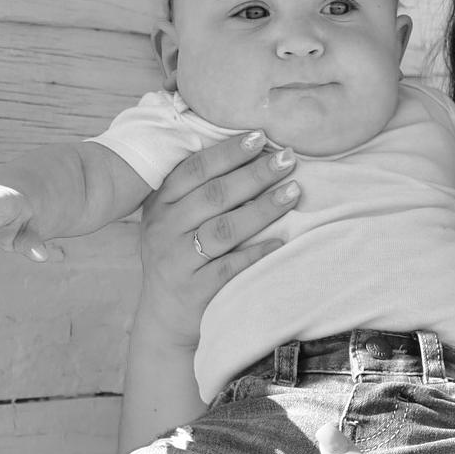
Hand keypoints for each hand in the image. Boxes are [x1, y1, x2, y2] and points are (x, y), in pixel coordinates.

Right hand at [136, 131, 300, 347]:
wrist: (163, 316)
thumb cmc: (179, 258)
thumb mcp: (174, 221)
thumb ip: (197, 191)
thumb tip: (251, 155)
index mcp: (161, 204)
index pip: (195, 169)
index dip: (228, 152)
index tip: (260, 137)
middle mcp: (164, 228)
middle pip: (214, 195)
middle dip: (255, 174)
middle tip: (287, 159)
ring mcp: (176, 260)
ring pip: (224, 229)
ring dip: (262, 209)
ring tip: (293, 192)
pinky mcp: (192, 290)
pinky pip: (229, 267)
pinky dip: (256, 253)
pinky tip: (280, 242)